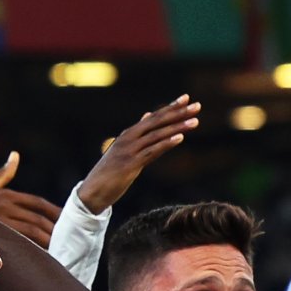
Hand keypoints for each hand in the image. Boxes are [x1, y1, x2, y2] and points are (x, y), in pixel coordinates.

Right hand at [0, 151, 63, 243]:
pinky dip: (33, 250)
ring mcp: (0, 221)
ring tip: (59, 250)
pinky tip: (42, 258)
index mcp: (6, 195)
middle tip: (68, 240)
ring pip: (33, 231)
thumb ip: (2, 175)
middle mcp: (5, 205)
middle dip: (55, 229)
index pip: (38, 204)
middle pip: (38, 219)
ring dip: (48, 241)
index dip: (54, 212)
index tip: (66, 221)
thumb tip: (15, 156)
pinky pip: (20, 244)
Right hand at [75, 95, 201, 213]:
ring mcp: (130, 150)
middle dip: (178, 113)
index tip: (187, 98)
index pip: (154, 117)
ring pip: (158, 135)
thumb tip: (148, 116)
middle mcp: (129, 138)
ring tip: (195, 121)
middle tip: (197, 106)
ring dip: (177, 128)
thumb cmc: (110, 173)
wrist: (92, 192)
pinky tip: (180, 138)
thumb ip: (138, 134)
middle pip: (158, 122)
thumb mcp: (124, 150)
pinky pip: (152, 151)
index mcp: (129, 134)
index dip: (171, 107)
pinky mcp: (131, 164)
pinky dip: (166, 144)